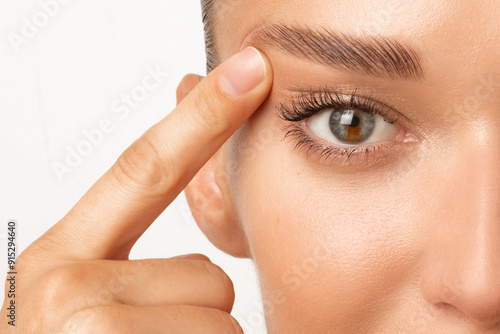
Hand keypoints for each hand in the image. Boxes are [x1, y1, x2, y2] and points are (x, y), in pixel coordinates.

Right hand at [1, 46, 272, 332]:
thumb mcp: (88, 305)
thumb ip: (141, 264)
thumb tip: (200, 231)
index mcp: (59, 263)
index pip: (145, 169)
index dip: (200, 118)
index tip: (247, 75)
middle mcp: (66, 289)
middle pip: (207, 278)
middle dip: (198, 316)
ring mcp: (89, 331)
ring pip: (219, 322)